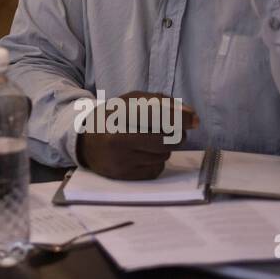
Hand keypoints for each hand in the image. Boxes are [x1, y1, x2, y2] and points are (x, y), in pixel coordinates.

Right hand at [76, 91, 198, 179]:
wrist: (85, 142)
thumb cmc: (112, 118)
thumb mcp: (129, 102)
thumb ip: (159, 102)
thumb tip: (190, 114)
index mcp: (117, 116)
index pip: (157, 116)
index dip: (180, 117)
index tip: (194, 119)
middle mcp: (117, 140)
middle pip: (165, 139)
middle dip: (176, 134)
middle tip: (174, 130)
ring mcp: (120, 161)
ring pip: (163, 155)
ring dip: (164, 148)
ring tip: (150, 141)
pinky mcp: (124, 176)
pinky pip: (156, 169)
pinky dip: (156, 161)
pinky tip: (143, 154)